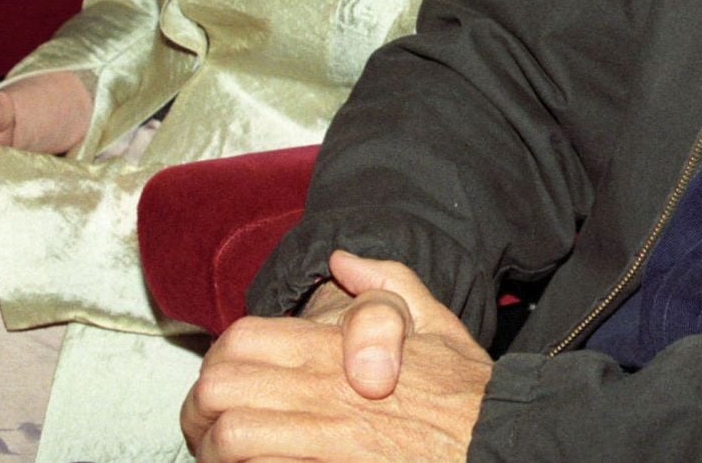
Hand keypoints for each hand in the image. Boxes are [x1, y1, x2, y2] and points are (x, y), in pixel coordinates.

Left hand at [183, 251, 490, 461]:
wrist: (502, 443)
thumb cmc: (471, 396)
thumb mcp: (438, 324)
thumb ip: (388, 283)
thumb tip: (342, 260)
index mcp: (339, 350)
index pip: (241, 341)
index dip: (217, 362)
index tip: (220, 385)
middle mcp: (324, 393)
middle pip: (219, 389)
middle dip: (199, 412)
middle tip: (205, 428)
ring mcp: (326, 441)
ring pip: (230, 438)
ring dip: (215, 450)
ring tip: (221, 459)